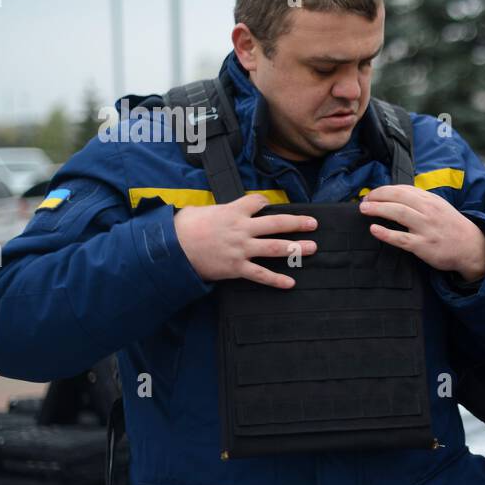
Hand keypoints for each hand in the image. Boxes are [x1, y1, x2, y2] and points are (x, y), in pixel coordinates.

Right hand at [174, 193, 317, 288]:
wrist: (171, 247)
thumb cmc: (183, 227)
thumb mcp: (202, 210)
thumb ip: (219, 210)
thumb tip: (222, 211)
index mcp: (233, 211)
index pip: (258, 202)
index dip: (267, 202)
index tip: (273, 205)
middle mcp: (242, 229)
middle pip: (277, 224)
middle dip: (298, 223)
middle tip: (313, 224)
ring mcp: (241, 249)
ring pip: (275, 248)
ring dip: (296, 248)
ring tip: (312, 248)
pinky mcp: (236, 267)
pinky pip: (261, 274)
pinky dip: (276, 280)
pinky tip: (290, 283)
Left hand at [359, 185, 484, 280]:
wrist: (471, 247)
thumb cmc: (451, 227)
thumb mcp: (440, 207)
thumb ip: (421, 201)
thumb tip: (396, 196)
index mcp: (431, 200)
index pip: (403, 189)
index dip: (385, 190)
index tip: (372, 194)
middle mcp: (428, 211)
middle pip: (398, 197)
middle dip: (378, 196)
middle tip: (364, 200)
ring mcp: (426, 228)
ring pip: (398, 213)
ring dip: (378, 209)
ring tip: (364, 209)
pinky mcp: (423, 246)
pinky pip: (401, 238)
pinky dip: (386, 233)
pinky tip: (374, 229)